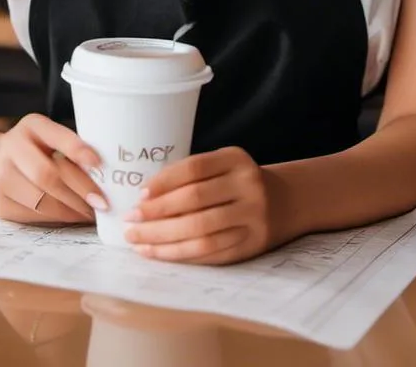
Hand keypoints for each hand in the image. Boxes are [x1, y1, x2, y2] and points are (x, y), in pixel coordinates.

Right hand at [0, 114, 108, 224]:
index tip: (99, 163)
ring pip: (42, 200)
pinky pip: (34, 215)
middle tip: (103, 202)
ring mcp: (1, 177)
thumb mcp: (48, 136)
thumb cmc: (33, 149)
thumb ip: (71, 146)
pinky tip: (72, 216)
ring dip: (72, 210)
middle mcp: (12, 148)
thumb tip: (106, 172)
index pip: (55, 136)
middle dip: (80, 191)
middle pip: (48, 175)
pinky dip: (57, 217)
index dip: (77, 149)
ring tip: (92, 212)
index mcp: (31, 126)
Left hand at [122, 146, 275, 264]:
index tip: (139, 196)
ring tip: (138, 241)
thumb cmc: (237, 182)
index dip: (164, 183)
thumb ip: (191, 176)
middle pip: (195, 202)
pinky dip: (180, 255)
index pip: (194, 169)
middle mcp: (248, 187)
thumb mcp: (222, 166)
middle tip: (131, 222)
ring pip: (200, 233)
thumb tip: (145, 197)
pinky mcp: (250, 245)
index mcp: (236, 160)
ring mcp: (252, 218)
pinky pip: (209, 254)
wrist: (284, 202)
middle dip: (157, 214)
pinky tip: (158, 253)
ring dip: (163, 240)